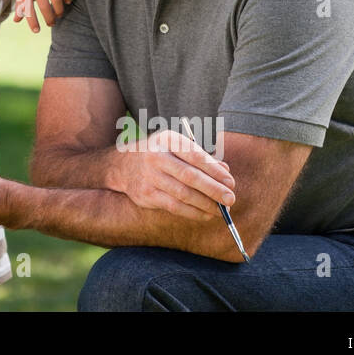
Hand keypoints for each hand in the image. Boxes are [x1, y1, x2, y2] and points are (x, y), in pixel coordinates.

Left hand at [14, 0, 72, 32]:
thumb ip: (21, 3)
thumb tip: (17, 21)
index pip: (27, 8)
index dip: (32, 21)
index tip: (37, 30)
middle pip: (45, 6)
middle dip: (49, 18)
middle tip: (51, 23)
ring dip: (59, 10)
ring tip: (59, 14)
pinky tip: (67, 1)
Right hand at [111, 129, 235, 220]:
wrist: (123, 165)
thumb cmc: (160, 154)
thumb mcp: (177, 147)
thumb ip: (201, 157)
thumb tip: (225, 172)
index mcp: (166, 140)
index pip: (194, 155)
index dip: (214, 171)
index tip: (230, 183)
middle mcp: (155, 156)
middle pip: (189, 176)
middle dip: (213, 189)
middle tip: (230, 199)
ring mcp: (149, 176)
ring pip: (182, 194)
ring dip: (205, 204)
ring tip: (221, 210)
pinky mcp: (145, 194)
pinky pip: (173, 206)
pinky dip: (193, 212)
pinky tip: (205, 214)